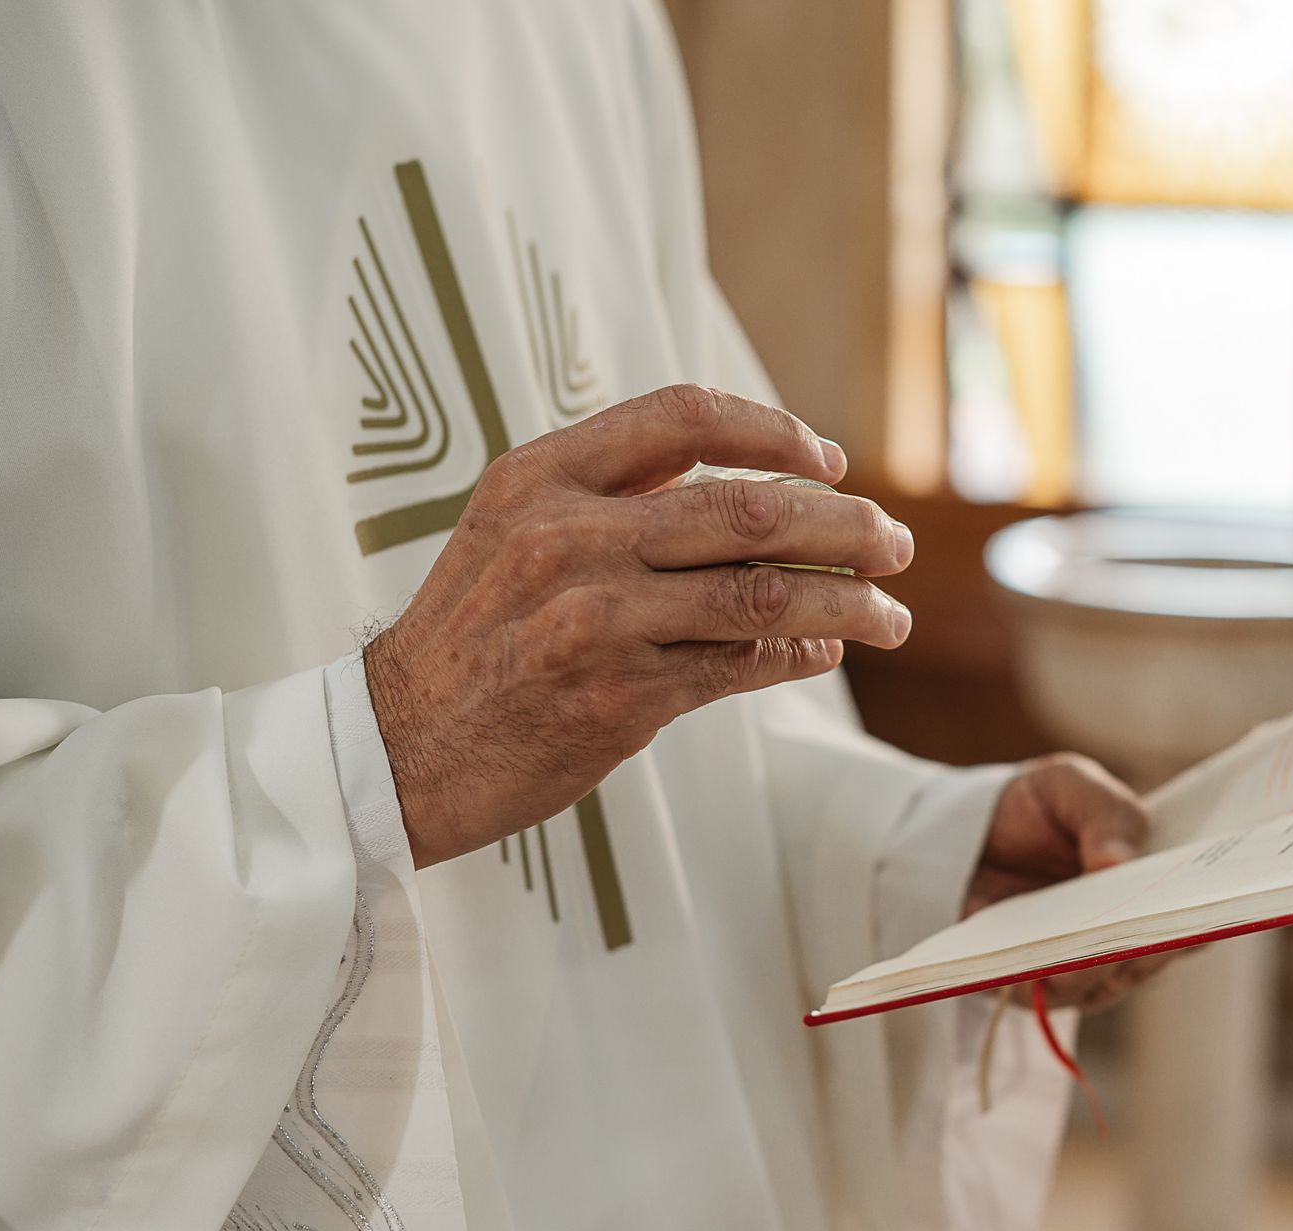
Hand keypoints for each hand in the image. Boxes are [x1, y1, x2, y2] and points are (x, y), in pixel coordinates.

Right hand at [365, 384, 915, 868]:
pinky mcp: (619, 698)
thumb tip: (747, 479)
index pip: (685, 417)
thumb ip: (614, 493)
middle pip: (752, 507)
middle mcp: (568, 537)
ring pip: (765, 593)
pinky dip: (798, 656)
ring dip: (848, 602)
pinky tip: (824, 653)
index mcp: (541, 477)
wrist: (396, 750)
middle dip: (847, 525)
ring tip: (891, 615)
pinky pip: (741, 666)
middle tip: (896, 545)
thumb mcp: (510, 531)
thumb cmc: (470, 638)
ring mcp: (594, 619)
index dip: (775, 431)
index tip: (829, 462)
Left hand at [966, 753, 1173, 1012]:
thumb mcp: (1072, 785)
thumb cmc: (1037, 805)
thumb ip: (1104, 814)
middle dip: (1139, 948)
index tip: (1190, 911)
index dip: (1200, 919)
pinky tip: (1028, 968)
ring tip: (1072, 950)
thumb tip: (1118, 862)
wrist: (967, 828)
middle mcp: (1125, 937)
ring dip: (1088, 971)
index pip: (1196, 919)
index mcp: (1155, 889)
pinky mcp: (1029, 980)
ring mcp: (1081, 965)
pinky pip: (1041, 997)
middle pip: (1151, 960)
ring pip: (1100, 986)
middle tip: (1123, 930)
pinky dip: (1038, 985)